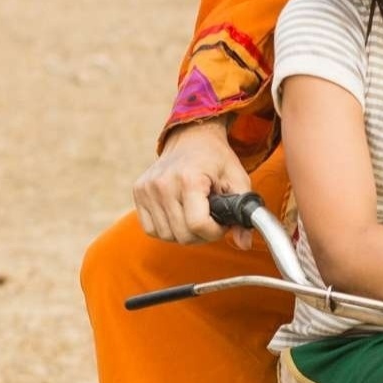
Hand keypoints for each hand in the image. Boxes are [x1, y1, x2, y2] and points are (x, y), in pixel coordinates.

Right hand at [132, 119, 251, 245]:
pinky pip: (151, 229)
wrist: (192, 137)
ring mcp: (148, 188)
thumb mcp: (238, 180)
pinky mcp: (138, 192)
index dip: (215, 231)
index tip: (222, 221)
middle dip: (202, 234)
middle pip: (182, 235)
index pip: (198, 225)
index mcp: (189, 178)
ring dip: (184, 233)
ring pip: (166, 236)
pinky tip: (179, 214)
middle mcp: (163, 183)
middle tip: (211, 219)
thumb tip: (244, 244)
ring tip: (196, 215)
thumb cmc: (216, 159)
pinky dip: (167, 229)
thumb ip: (244, 211)